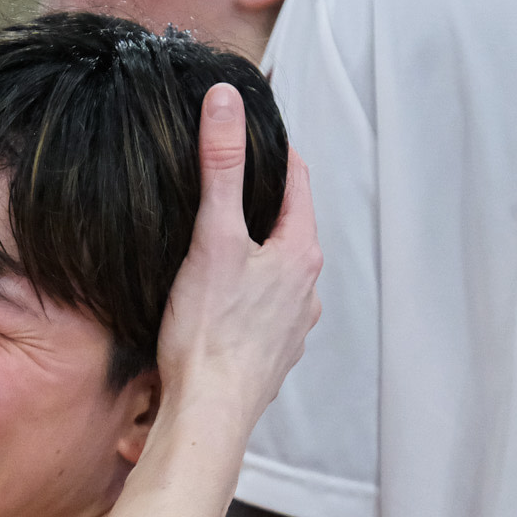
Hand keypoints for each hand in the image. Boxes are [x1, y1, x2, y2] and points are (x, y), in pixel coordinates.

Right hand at [157, 83, 322, 431]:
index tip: (254, 130)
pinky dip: (248, 296)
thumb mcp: (212, 238)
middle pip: (289, 227)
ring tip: (221, 243)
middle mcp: (308, 289)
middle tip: (230, 181)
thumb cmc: (210, 333)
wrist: (208, 414)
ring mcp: (293, 326)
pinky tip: (221, 302)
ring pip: (279, 273)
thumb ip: (221, 167)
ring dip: (257, 253)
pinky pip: (266, 311)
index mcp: (300, 252)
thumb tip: (225, 102)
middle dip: (263, 203)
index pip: (298, 180)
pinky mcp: (272, 356)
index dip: (276, 150)